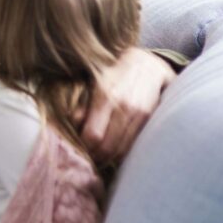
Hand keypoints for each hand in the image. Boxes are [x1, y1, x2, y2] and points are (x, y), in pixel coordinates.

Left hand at [74, 47, 176, 163]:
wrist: (148, 63)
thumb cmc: (113, 71)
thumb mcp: (92, 81)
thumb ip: (83, 103)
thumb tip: (73, 124)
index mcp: (106, 96)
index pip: (92, 135)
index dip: (83, 147)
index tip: (75, 150)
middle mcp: (125, 106)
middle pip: (107, 147)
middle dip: (94, 157)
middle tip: (84, 159)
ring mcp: (140, 114)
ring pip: (121, 149)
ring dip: (108, 158)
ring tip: (96, 158)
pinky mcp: (150, 119)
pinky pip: (133, 144)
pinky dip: (121, 152)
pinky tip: (112, 152)